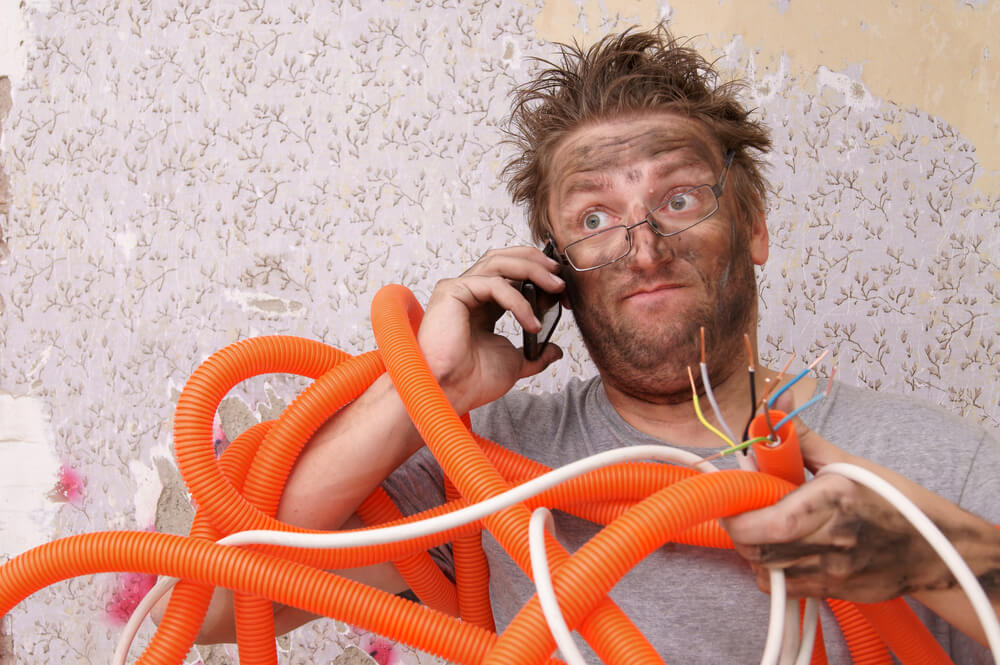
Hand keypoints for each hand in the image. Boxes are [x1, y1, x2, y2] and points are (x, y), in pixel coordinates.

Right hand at [416, 246, 565, 413]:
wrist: (451, 393)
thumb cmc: (472, 380)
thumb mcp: (515, 363)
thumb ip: (536, 354)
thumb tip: (556, 350)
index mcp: (483, 305)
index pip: (512, 275)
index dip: (540, 277)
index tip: (562, 292)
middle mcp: (470, 292)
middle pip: (505, 259)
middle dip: (537, 263)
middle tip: (561, 277)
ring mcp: (459, 289)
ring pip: (499, 262)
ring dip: (532, 270)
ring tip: (555, 287)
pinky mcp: (452, 291)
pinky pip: (493, 284)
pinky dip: (518, 301)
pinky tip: (532, 323)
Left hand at [722, 409, 999, 605]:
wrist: (936, 549)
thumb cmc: (893, 501)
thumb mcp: (849, 463)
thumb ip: (801, 438)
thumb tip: (774, 405)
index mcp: (834, 501)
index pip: (768, 523)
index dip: (737, 513)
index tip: (734, 496)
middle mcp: (832, 541)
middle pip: (757, 549)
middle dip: (739, 529)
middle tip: (744, 510)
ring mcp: (833, 573)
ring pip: (765, 571)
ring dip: (754, 549)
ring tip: (765, 528)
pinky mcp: (834, 593)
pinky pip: (783, 588)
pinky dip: (772, 571)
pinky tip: (783, 551)